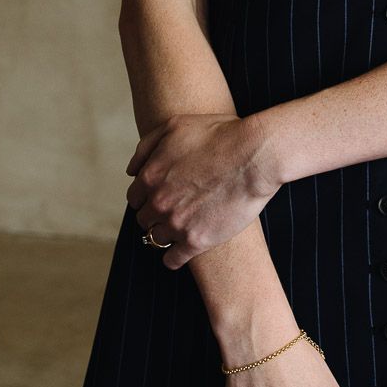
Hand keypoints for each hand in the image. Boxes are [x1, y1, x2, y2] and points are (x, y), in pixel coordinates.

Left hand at [125, 110, 279, 269]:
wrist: (254, 155)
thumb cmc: (219, 135)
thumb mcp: (175, 126)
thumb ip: (146, 147)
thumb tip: (132, 170)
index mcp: (150, 176)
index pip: (135, 198)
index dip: (148, 196)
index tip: (161, 195)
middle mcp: (158, 202)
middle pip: (144, 219)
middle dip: (156, 214)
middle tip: (174, 209)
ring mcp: (176, 223)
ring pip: (156, 239)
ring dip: (165, 234)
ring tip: (180, 227)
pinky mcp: (196, 241)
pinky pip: (173, 260)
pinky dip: (174, 258)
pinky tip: (181, 251)